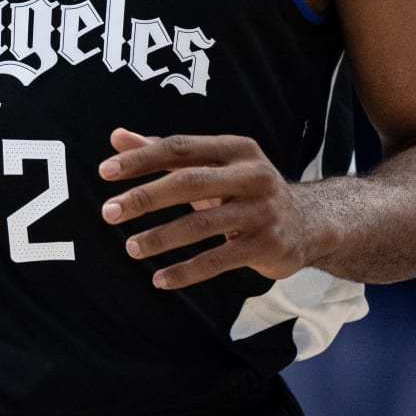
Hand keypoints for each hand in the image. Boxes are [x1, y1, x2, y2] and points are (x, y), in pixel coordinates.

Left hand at [99, 127, 324, 290]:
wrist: (309, 223)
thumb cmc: (246, 190)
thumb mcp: (214, 165)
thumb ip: (166, 153)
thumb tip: (117, 137)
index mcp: (235, 149)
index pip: (180, 148)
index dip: (141, 159)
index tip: (105, 172)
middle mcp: (252, 175)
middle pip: (189, 182)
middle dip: (145, 197)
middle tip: (109, 212)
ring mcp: (261, 211)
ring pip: (201, 224)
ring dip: (161, 237)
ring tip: (131, 247)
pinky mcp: (266, 246)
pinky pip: (218, 260)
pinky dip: (186, 271)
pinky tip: (159, 279)